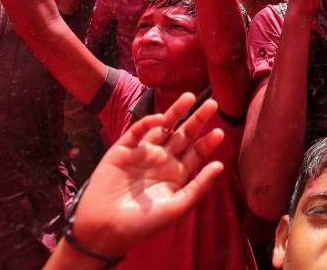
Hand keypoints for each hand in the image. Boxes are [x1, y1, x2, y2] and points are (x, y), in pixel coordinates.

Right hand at [69, 93, 224, 258]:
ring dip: (176, 112)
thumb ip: (199, 187)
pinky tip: (162, 119)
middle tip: (213, 104)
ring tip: (191, 97)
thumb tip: (220, 165)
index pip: (196, 153)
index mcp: (176, 175)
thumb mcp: (177, 206)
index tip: (220, 132)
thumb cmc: (143, 223)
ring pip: (163, 127)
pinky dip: (149, 122)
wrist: (106, 228)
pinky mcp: (123, 149)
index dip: (208, 142)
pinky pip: (138, 131)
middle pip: (184, 135)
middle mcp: (161, 161)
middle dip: (197, 119)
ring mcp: (143, 153)